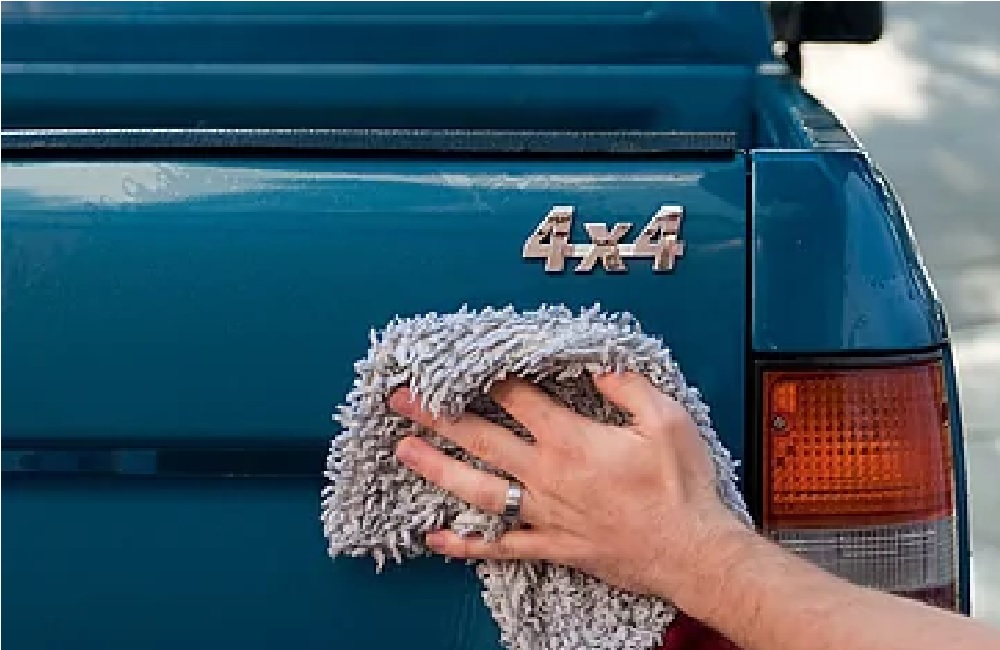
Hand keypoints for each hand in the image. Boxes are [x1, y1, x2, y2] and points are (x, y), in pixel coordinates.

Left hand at [389, 372, 747, 606]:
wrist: (693, 552)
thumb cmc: (681, 489)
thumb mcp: (666, 421)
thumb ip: (627, 388)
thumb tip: (597, 366)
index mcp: (571, 440)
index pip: (516, 399)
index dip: (486, 377)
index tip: (461, 363)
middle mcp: (547, 476)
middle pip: (481, 438)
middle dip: (438, 415)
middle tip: (404, 400)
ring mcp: (544, 513)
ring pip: (478, 489)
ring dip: (437, 468)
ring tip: (405, 451)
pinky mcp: (551, 545)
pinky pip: (500, 545)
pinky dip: (466, 544)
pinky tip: (436, 538)